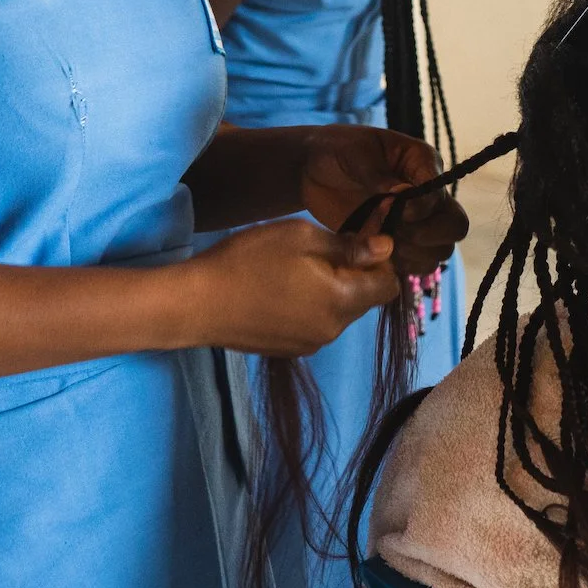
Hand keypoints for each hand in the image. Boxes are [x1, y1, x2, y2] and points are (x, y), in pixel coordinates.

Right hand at [185, 218, 398, 356]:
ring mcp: (310, 344)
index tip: (358, 242)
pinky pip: (315, 325)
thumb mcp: (301, 237)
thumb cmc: (249, 261)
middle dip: (354, 275)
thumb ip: (349, 245)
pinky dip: (310, 307)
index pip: (389, 287)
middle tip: (321, 250)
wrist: (197, 304)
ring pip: (338, 313)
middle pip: (364, 300)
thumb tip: (386, 249)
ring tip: (295, 269)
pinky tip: (280, 291)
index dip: (381, 262)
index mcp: (342, 300)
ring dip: (331, 291)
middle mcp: (333, 330)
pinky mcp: (288, 350)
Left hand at [300, 125, 468, 276]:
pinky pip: (416, 266)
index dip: (422, 207)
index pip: (440, 193)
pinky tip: (377, 256)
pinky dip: (401, 267)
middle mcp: (427, 196)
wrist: (311, 169)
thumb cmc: (336, 149)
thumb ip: (377, 173)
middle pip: (455, 226)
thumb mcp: (355, 152)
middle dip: (429, 235)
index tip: (391, 207)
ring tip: (382, 243)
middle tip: (395, 232)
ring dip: (414, 254)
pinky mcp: (397, 244)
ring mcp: (415, 223)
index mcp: (423, 165)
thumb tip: (401, 192)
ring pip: (440, 251)